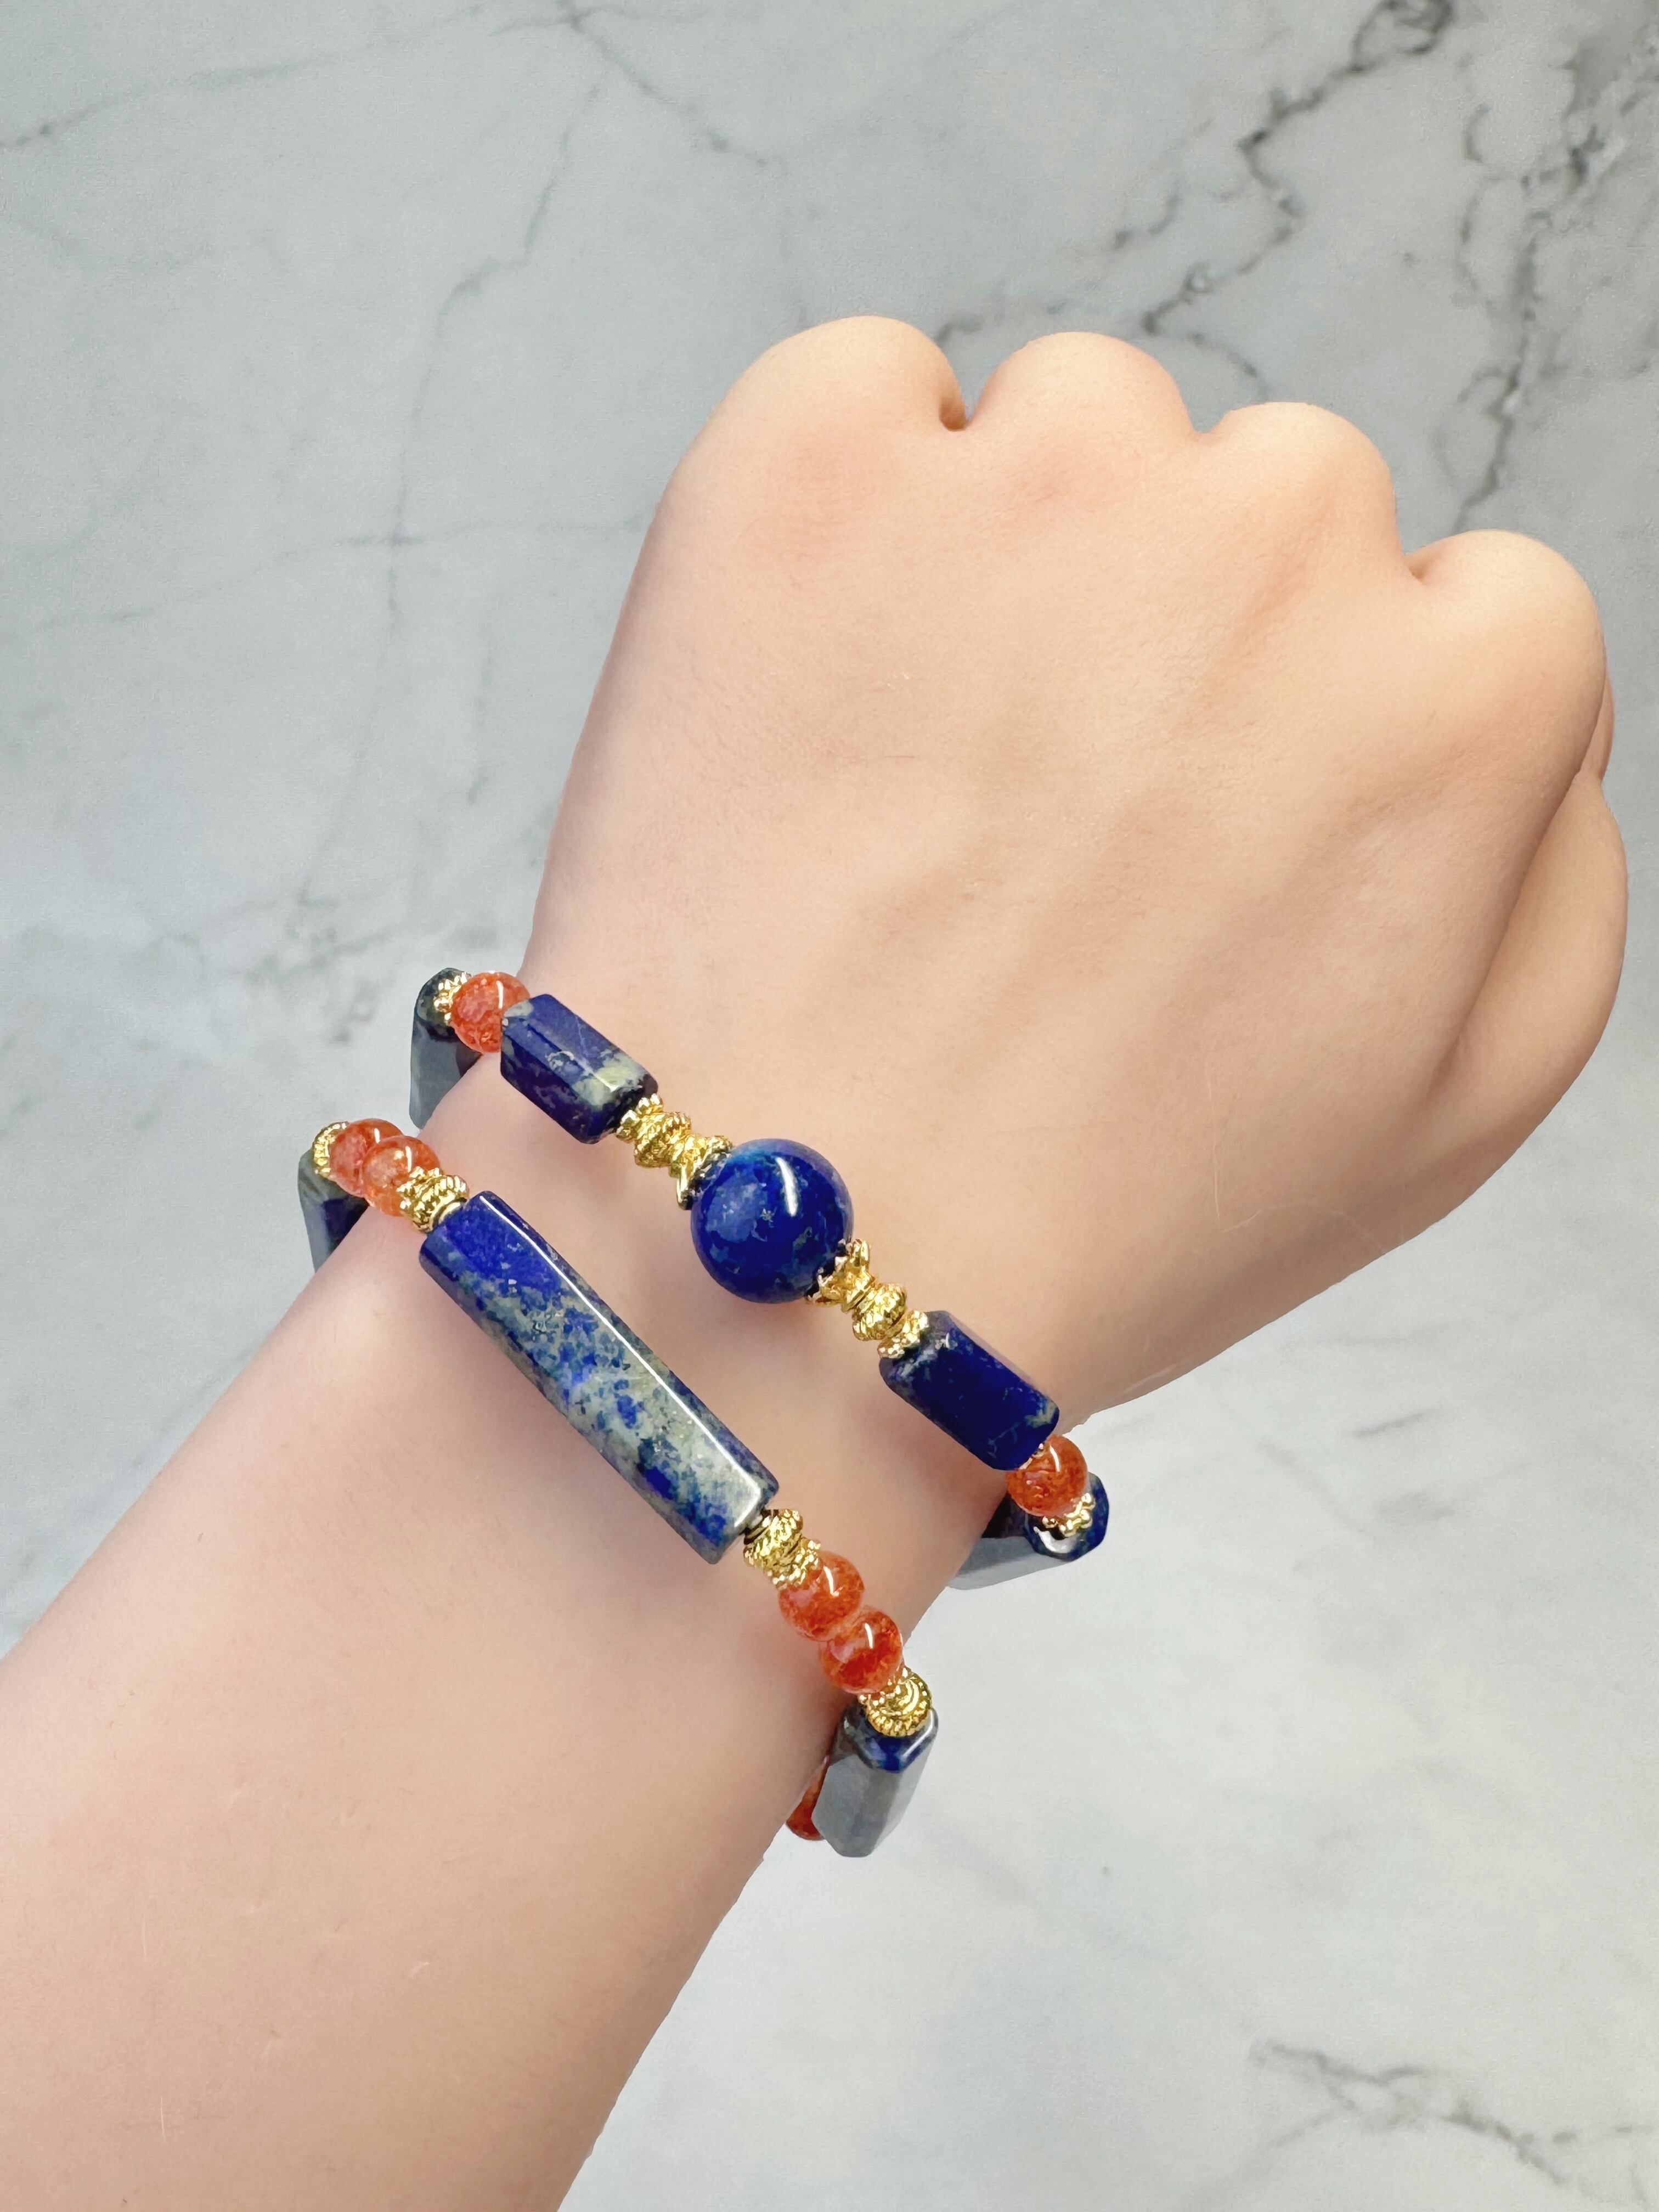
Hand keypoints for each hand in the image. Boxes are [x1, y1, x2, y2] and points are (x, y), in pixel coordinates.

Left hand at [527, 317, 1624, 1414]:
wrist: (791, 1261)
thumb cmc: (1111, 1212)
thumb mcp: (1456, 1107)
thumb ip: (1553, 861)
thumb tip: (1510, 703)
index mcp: (1460, 691)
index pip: (1457, 605)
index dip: (1327, 736)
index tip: (1221, 843)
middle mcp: (1276, 534)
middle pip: (1270, 501)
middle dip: (1188, 637)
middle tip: (1055, 834)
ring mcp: (1032, 478)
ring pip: (1075, 432)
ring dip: (1024, 559)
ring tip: (923, 784)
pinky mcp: (806, 463)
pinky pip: (866, 393)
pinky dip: (847, 499)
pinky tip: (820, 680)